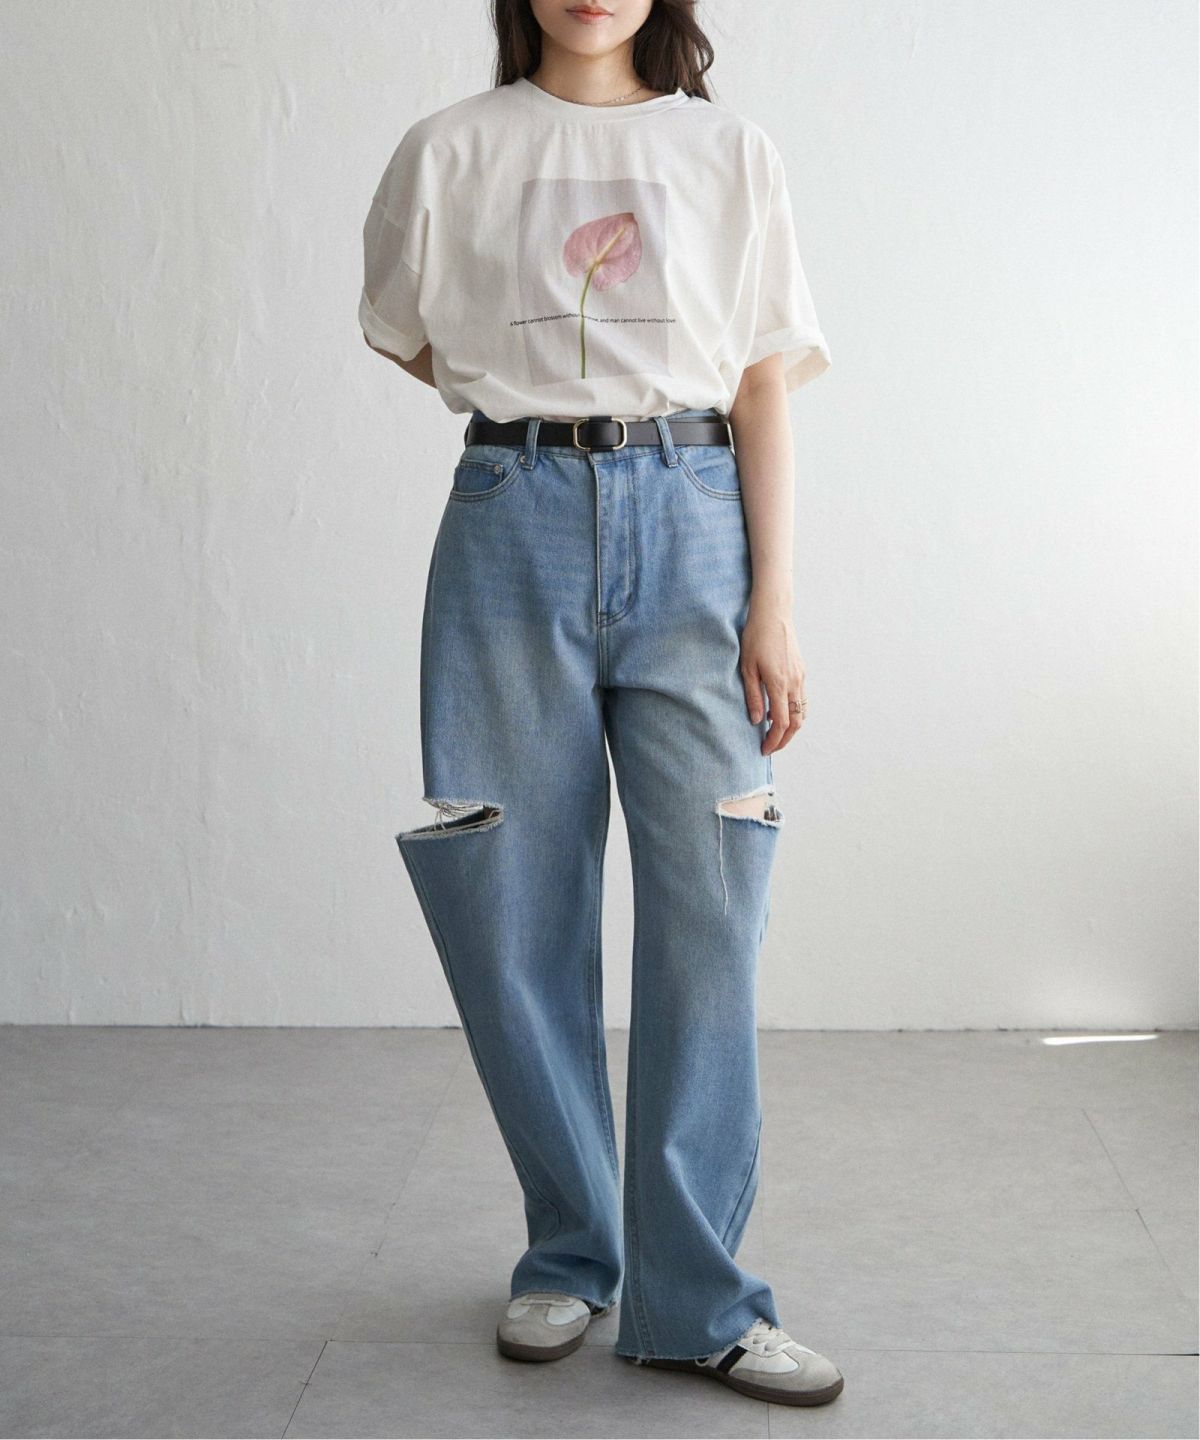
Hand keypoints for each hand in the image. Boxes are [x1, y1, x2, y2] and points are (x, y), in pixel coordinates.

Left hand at [739, 600, 806, 754]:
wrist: (773, 614)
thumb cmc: (756, 637)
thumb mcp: (747, 668)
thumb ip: (753, 696)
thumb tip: (757, 720)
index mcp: (779, 684)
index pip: (781, 723)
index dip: (773, 740)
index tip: (764, 749)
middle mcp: (794, 683)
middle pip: (796, 722)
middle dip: (785, 739)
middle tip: (771, 747)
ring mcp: (800, 677)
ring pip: (802, 711)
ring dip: (791, 727)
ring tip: (775, 732)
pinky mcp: (801, 671)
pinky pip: (801, 698)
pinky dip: (793, 711)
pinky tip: (779, 711)